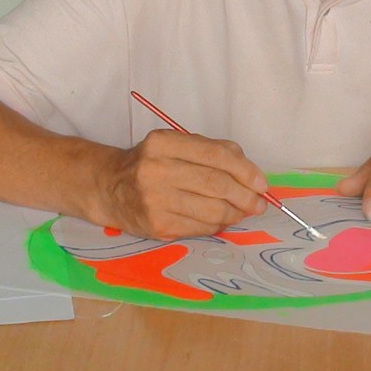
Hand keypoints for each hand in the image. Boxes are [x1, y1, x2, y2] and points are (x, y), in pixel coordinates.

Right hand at [101, 130, 267, 238]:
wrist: (108, 188)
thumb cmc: (151, 163)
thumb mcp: (176, 145)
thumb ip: (212, 150)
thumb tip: (250, 173)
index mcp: (164, 143)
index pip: (216, 156)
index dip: (245, 171)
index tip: (262, 184)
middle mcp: (156, 170)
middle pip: (216, 184)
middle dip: (245, 196)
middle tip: (258, 203)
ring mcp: (154, 200)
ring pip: (211, 210)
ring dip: (234, 214)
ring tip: (241, 212)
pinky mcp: (156, 225)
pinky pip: (199, 228)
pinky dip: (216, 225)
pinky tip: (219, 220)